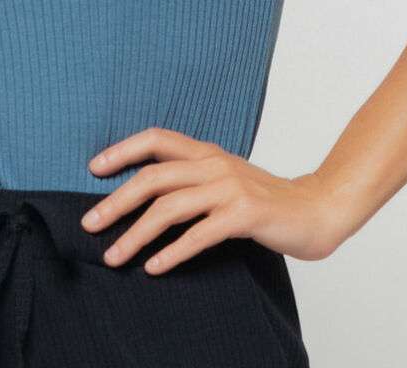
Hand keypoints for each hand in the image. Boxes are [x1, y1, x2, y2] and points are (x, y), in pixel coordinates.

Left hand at [81, 127, 344, 273]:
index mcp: (206, 151)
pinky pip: (199, 235)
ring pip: (169, 207)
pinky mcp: (244, 215)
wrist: (317, 209)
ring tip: (114, 255)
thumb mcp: (224, 178)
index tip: (93, 169)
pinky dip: (172, 252)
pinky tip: (154, 267)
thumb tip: (145, 191)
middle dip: (116, 201)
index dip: (122, 150)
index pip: (156, 139)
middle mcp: (214, 164)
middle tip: (89, 223)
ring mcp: (229, 188)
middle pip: (153, 177)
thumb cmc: (265, 200)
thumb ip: (192, 177)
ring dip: (136, 233)